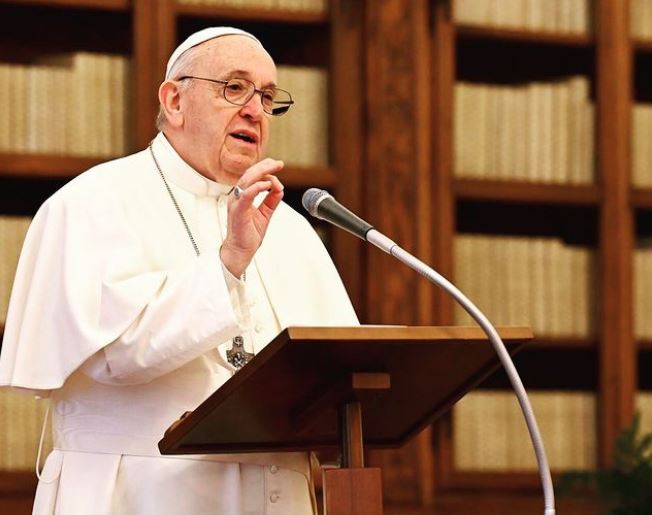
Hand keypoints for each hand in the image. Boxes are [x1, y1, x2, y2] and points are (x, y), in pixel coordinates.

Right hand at [220, 158, 283, 276]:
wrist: (240, 251)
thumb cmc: (249, 234)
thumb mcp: (265, 213)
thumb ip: (272, 200)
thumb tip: (280, 188)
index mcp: (243, 196)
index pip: (252, 176)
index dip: (265, 169)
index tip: (278, 166)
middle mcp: (237, 196)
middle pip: (249, 174)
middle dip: (265, 166)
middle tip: (278, 163)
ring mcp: (236, 202)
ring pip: (247, 180)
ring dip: (261, 172)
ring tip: (273, 167)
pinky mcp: (238, 210)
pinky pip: (246, 194)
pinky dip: (256, 187)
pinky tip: (267, 184)